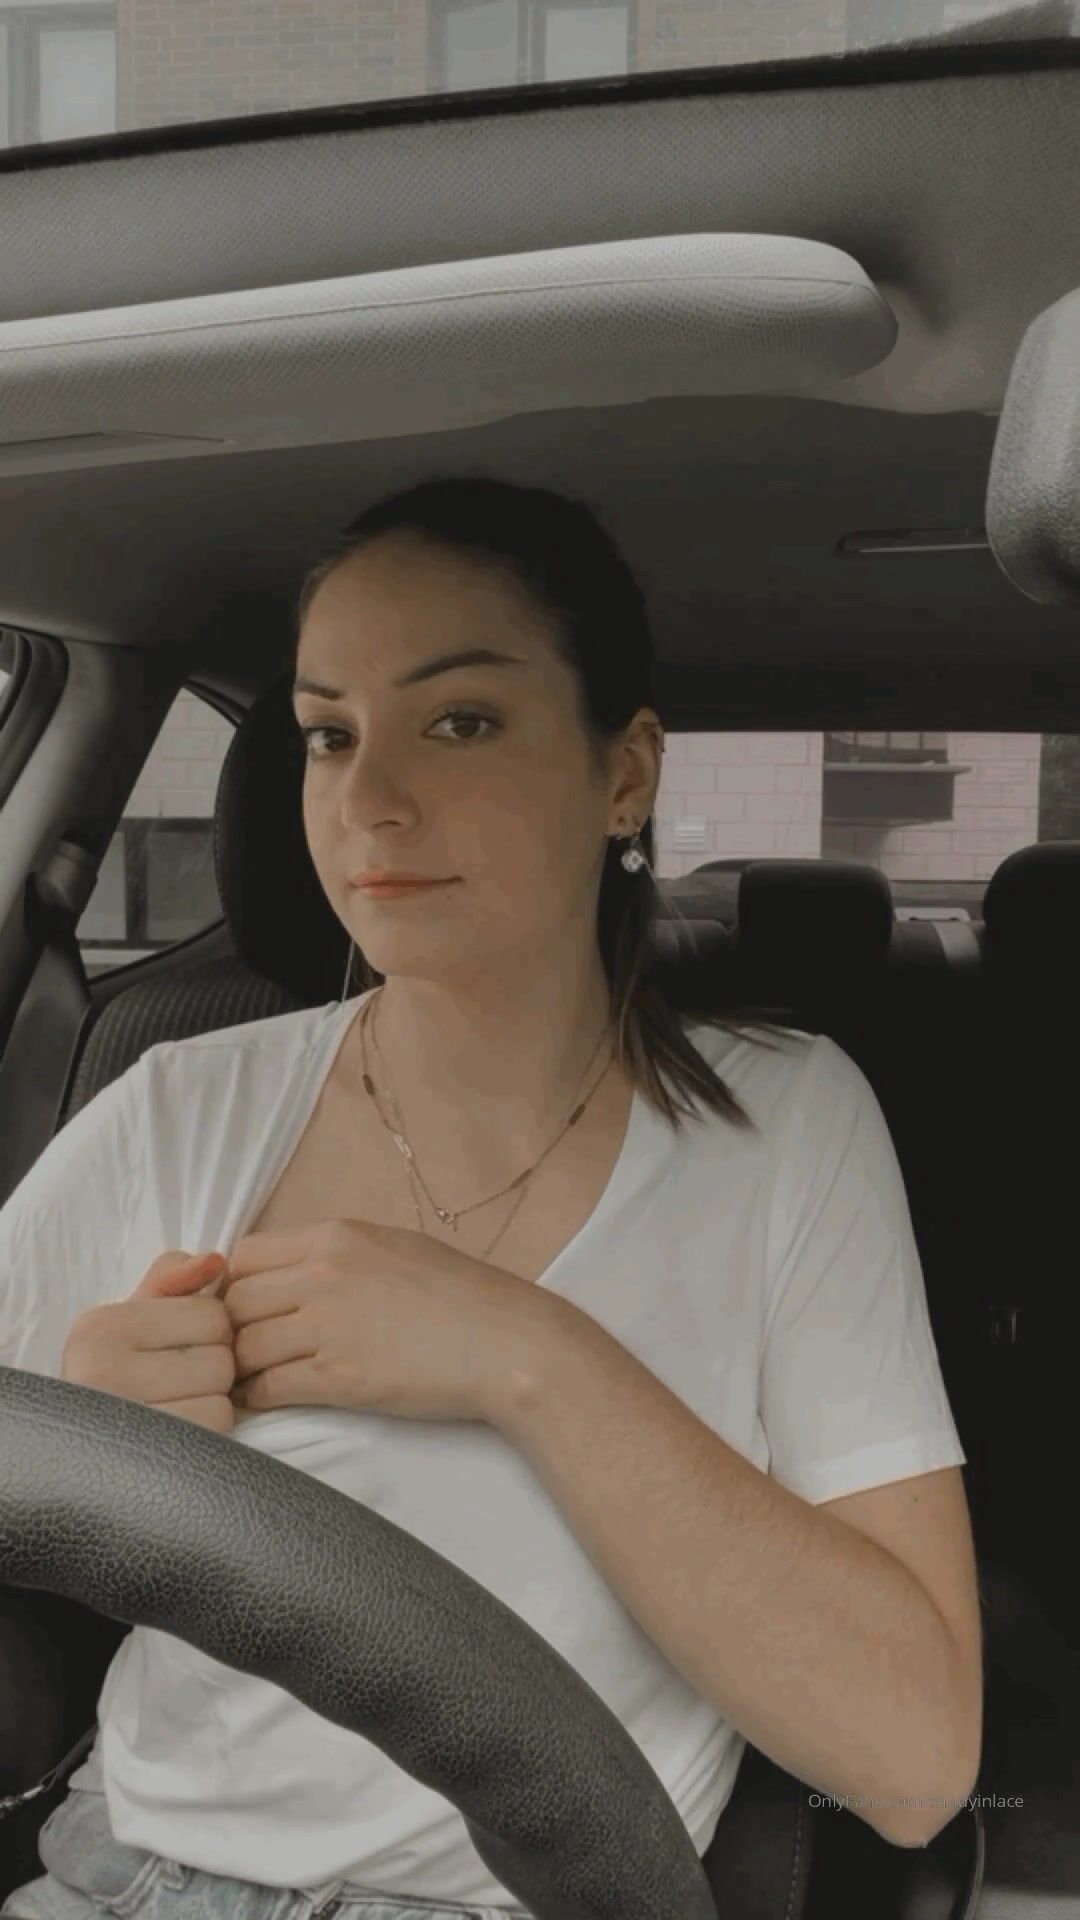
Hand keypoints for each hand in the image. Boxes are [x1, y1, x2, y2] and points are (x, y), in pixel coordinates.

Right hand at [61, 1250, 236, 1432]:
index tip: (184, 1345)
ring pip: (221, 1399)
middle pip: (220, 1359)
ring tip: (181, 1404)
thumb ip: (172, 1280)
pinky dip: (208, 1433)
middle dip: (213, 1369)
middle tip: (184, 1380)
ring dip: (212, 1403)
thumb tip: (216, 1261)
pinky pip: (212, 1433)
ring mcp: (121, 1420)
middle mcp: (102, 1370)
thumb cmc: (113, 1372)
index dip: (211, 1331)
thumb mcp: (131, 1318)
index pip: (211, 1315)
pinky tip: (182, 1431)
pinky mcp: (144, 1458)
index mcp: (101, 1327)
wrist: (75, 1445)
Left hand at [220, 1217, 545, 1423]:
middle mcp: (323, 1275)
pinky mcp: (339, 1379)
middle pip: (235, 1302)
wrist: (506, 1343)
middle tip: (241, 1349)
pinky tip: (267, 1399)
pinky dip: (258, 1397)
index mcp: (336, 1238)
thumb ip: (340, 1255)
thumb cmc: (462, 1296)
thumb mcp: (395, 1247)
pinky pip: (268, 1387)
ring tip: (249, 1380)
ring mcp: (328, 1327)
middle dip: (231, 1329)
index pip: (245, 1255)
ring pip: (244, 1347)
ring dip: (242, 1367)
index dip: (235, 1284)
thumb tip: (295, 1272)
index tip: (246, 1307)